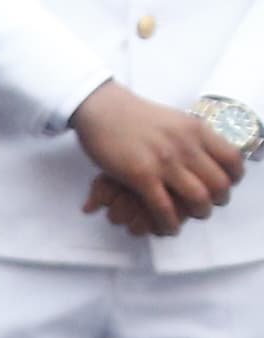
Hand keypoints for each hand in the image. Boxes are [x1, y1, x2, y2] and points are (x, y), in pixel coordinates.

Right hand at [75, 80, 240, 235]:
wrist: (103, 110)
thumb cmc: (134, 115)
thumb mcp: (174, 120)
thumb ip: (191, 137)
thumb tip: (204, 153)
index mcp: (197, 130)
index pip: (232, 159)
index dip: (234, 178)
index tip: (225, 185)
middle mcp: (186, 146)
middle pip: (218, 183)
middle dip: (217, 200)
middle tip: (208, 205)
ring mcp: (164, 162)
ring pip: (197, 198)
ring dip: (198, 213)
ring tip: (192, 216)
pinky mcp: (141, 176)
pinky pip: (164, 207)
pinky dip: (169, 223)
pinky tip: (168, 228)